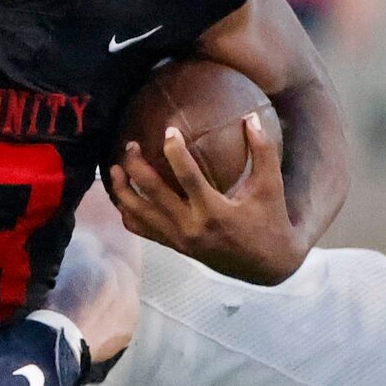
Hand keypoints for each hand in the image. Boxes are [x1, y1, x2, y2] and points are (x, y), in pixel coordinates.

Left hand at [106, 114, 306, 284]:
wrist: (266, 267)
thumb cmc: (270, 222)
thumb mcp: (270, 187)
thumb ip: (263, 151)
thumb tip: (252, 117)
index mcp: (214, 213)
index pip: (188, 178)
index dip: (175, 152)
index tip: (169, 130)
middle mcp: (191, 228)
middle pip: (152, 194)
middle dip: (136, 167)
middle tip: (130, 145)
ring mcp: (180, 240)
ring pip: (139, 215)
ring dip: (122, 191)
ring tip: (114, 168)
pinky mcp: (175, 247)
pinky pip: (142, 230)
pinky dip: (128, 213)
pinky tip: (122, 195)